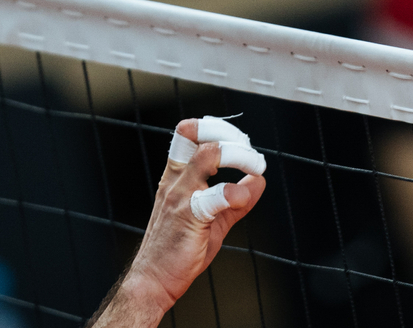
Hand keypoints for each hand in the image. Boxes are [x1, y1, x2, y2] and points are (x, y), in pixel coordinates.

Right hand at [89, 118, 265, 326]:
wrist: (153, 283)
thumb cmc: (177, 251)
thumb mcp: (213, 219)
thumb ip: (236, 199)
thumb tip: (259, 181)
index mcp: (176, 178)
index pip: (188, 133)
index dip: (216, 128)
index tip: (240, 143)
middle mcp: (175, 182)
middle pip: (196, 134)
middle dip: (231, 135)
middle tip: (250, 155)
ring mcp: (180, 197)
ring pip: (208, 155)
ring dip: (239, 156)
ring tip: (255, 168)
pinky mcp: (188, 218)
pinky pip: (215, 195)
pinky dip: (236, 193)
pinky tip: (243, 199)